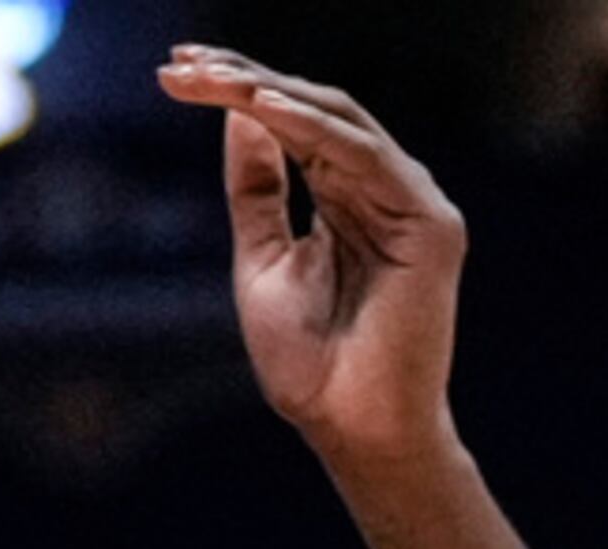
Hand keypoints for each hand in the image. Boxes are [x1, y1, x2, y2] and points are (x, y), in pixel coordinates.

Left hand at [157, 46, 466, 470]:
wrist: (350, 428)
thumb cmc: (309, 363)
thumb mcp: (262, 261)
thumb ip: (258, 191)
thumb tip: (236, 116)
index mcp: (348, 198)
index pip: (295, 126)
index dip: (239, 93)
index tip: (177, 73)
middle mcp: (385, 189)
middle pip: (314, 110)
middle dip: (246, 80)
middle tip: (183, 63)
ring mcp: (413, 203)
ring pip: (338, 121)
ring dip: (269, 93)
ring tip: (212, 78)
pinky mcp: (430, 223)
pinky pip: (363, 157)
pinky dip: (309, 128)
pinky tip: (260, 108)